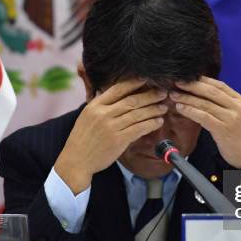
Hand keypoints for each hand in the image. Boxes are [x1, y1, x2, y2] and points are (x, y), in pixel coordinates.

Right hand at [55, 79, 167, 193]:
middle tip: (162, 92)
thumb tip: (116, 95)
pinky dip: (150, 124)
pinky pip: (139, 129)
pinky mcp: (118, 140)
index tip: (146, 79)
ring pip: (137, 115)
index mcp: (95, 105)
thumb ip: (101, 106)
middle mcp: (103, 114)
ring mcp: (111, 127)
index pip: (117, 89)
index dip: (134, 83)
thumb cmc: (83, 138)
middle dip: (149, 96)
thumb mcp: (87, 116)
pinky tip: (158, 122)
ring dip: (153, 110)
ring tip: (164, 107)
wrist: (76, 160)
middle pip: (131, 100)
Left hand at [169, 76, 240, 168]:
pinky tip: (181, 108)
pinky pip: (203, 117)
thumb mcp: (237, 115)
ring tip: (174, 95)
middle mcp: (236, 107)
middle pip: (210, 91)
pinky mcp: (223, 129)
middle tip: (177, 82)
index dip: (202, 80)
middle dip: (192, 86)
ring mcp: (230, 118)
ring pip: (205, 103)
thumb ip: (224, 104)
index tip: (188, 77)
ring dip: (187, 98)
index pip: (219, 85)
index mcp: (239, 101)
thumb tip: (202, 94)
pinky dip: (190, 111)